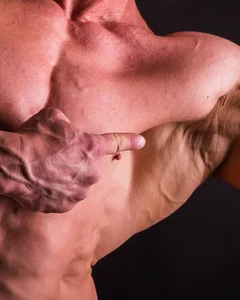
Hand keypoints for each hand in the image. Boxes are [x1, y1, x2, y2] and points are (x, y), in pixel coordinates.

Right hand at [6, 108, 144, 212]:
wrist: (11, 165)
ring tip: (44, 171)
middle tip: (53, 158)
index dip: (130, 141)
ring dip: (65, 179)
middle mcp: (91, 171)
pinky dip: (54, 193)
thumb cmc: (31, 138)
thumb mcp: (52, 118)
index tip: (142, 142)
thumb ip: (67, 124)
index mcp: (92, 147)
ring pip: (77, 183)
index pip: (117, 142)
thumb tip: (67, 128)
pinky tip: (40, 184)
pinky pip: (64, 198)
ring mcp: (80, 191)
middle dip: (75, 163)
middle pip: (89, 167)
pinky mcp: (65, 205)